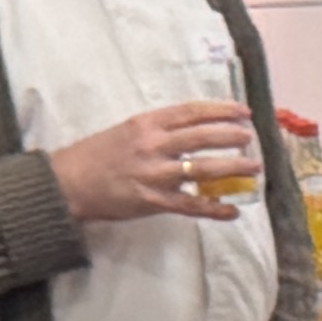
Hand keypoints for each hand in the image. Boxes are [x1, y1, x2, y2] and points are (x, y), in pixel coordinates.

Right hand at [56, 102, 264, 224]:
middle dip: (232, 135)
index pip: (191, 112)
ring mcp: (154, 173)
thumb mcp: (127, 130)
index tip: (243, 111)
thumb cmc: (97, 155)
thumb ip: (158, 130)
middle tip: (251, 137)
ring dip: (232, 167)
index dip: (220, 110)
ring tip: (254, 167)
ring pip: (202, 169)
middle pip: (202, 136)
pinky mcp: (152, 200)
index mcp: (146, 123)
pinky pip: (190, 205)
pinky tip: (233, 210)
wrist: (68, 182)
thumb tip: (194, 131)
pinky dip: (214, 208)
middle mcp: (152, 144)